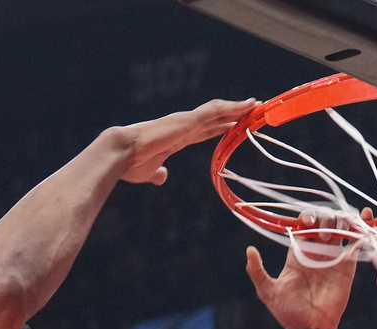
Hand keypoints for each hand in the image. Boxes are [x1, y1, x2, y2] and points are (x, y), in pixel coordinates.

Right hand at [119, 98, 257, 185]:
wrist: (119, 153)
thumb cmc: (130, 164)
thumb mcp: (149, 172)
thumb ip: (158, 173)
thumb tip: (162, 177)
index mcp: (177, 137)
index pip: (204, 129)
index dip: (221, 126)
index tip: (235, 124)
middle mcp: (183, 125)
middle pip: (215, 116)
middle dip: (234, 113)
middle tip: (254, 109)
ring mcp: (185, 122)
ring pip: (218, 110)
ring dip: (238, 107)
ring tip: (257, 104)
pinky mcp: (187, 121)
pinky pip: (215, 112)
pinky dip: (233, 108)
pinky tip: (247, 106)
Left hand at [246, 209, 368, 328]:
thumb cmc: (287, 312)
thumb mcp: (268, 291)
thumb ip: (258, 272)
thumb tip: (249, 250)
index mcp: (298, 252)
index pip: (304, 225)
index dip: (307, 218)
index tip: (306, 223)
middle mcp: (316, 251)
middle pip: (324, 222)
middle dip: (324, 219)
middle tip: (322, 234)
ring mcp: (334, 256)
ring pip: (340, 227)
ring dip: (341, 222)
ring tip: (335, 234)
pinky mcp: (349, 265)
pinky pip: (357, 242)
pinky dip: (362, 228)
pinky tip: (364, 217)